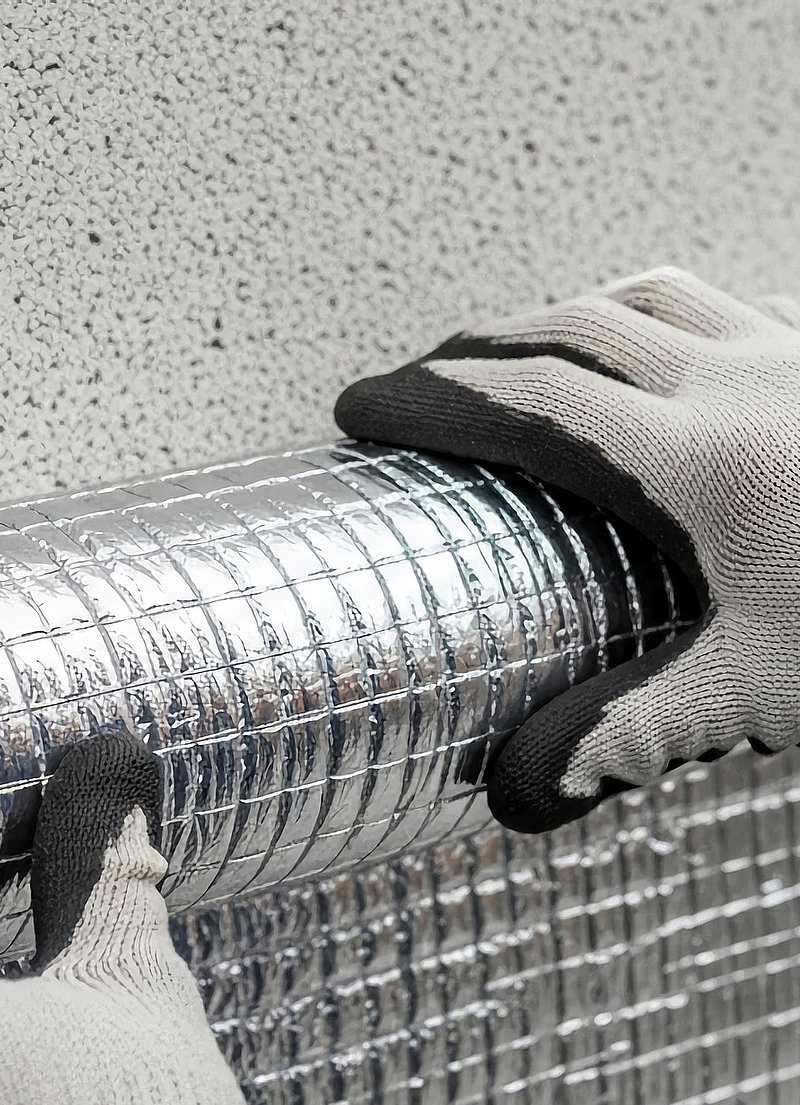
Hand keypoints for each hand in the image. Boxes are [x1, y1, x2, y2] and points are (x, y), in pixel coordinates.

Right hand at [334, 265, 799, 831]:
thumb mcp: (762, 697)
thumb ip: (628, 737)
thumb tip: (514, 796)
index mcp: (697, 458)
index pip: (524, 401)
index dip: (429, 396)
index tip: (361, 406)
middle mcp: (739, 383)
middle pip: (567, 328)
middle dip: (471, 349)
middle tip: (413, 385)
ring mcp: (793, 358)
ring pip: (643, 295)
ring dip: (557, 317)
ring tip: (509, 355)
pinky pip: (716, 303)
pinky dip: (646, 315)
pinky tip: (645, 357)